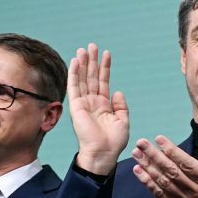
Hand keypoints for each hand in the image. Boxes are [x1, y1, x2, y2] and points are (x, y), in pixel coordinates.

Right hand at [69, 43, 128, 175]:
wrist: (104, 152)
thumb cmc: (114, 141)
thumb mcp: (123, 121)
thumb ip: (121, 105)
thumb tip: (117, 91)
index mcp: (104, 105)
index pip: (103, 81)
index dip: (105, 67)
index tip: (107, 53)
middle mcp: (92, 102)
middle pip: (92, 77)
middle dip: (92, 61)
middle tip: (92, 45)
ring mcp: (83, 103)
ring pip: (83, 79)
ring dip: (83, 64)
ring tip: (84, 49)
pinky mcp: (76, 106)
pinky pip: (74, 87)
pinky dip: (74, 74)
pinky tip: (75, 62)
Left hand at [132, 136, 197, 197]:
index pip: (187, 164)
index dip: (173, 151)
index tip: (159, 139)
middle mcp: (194, 191)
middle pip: (171, 171)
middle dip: (154, 155)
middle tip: (142, 142)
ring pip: (162, 181)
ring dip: (147, 166)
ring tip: (136, 153)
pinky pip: (158, 193)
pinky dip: (147, 182)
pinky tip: (138, 170)